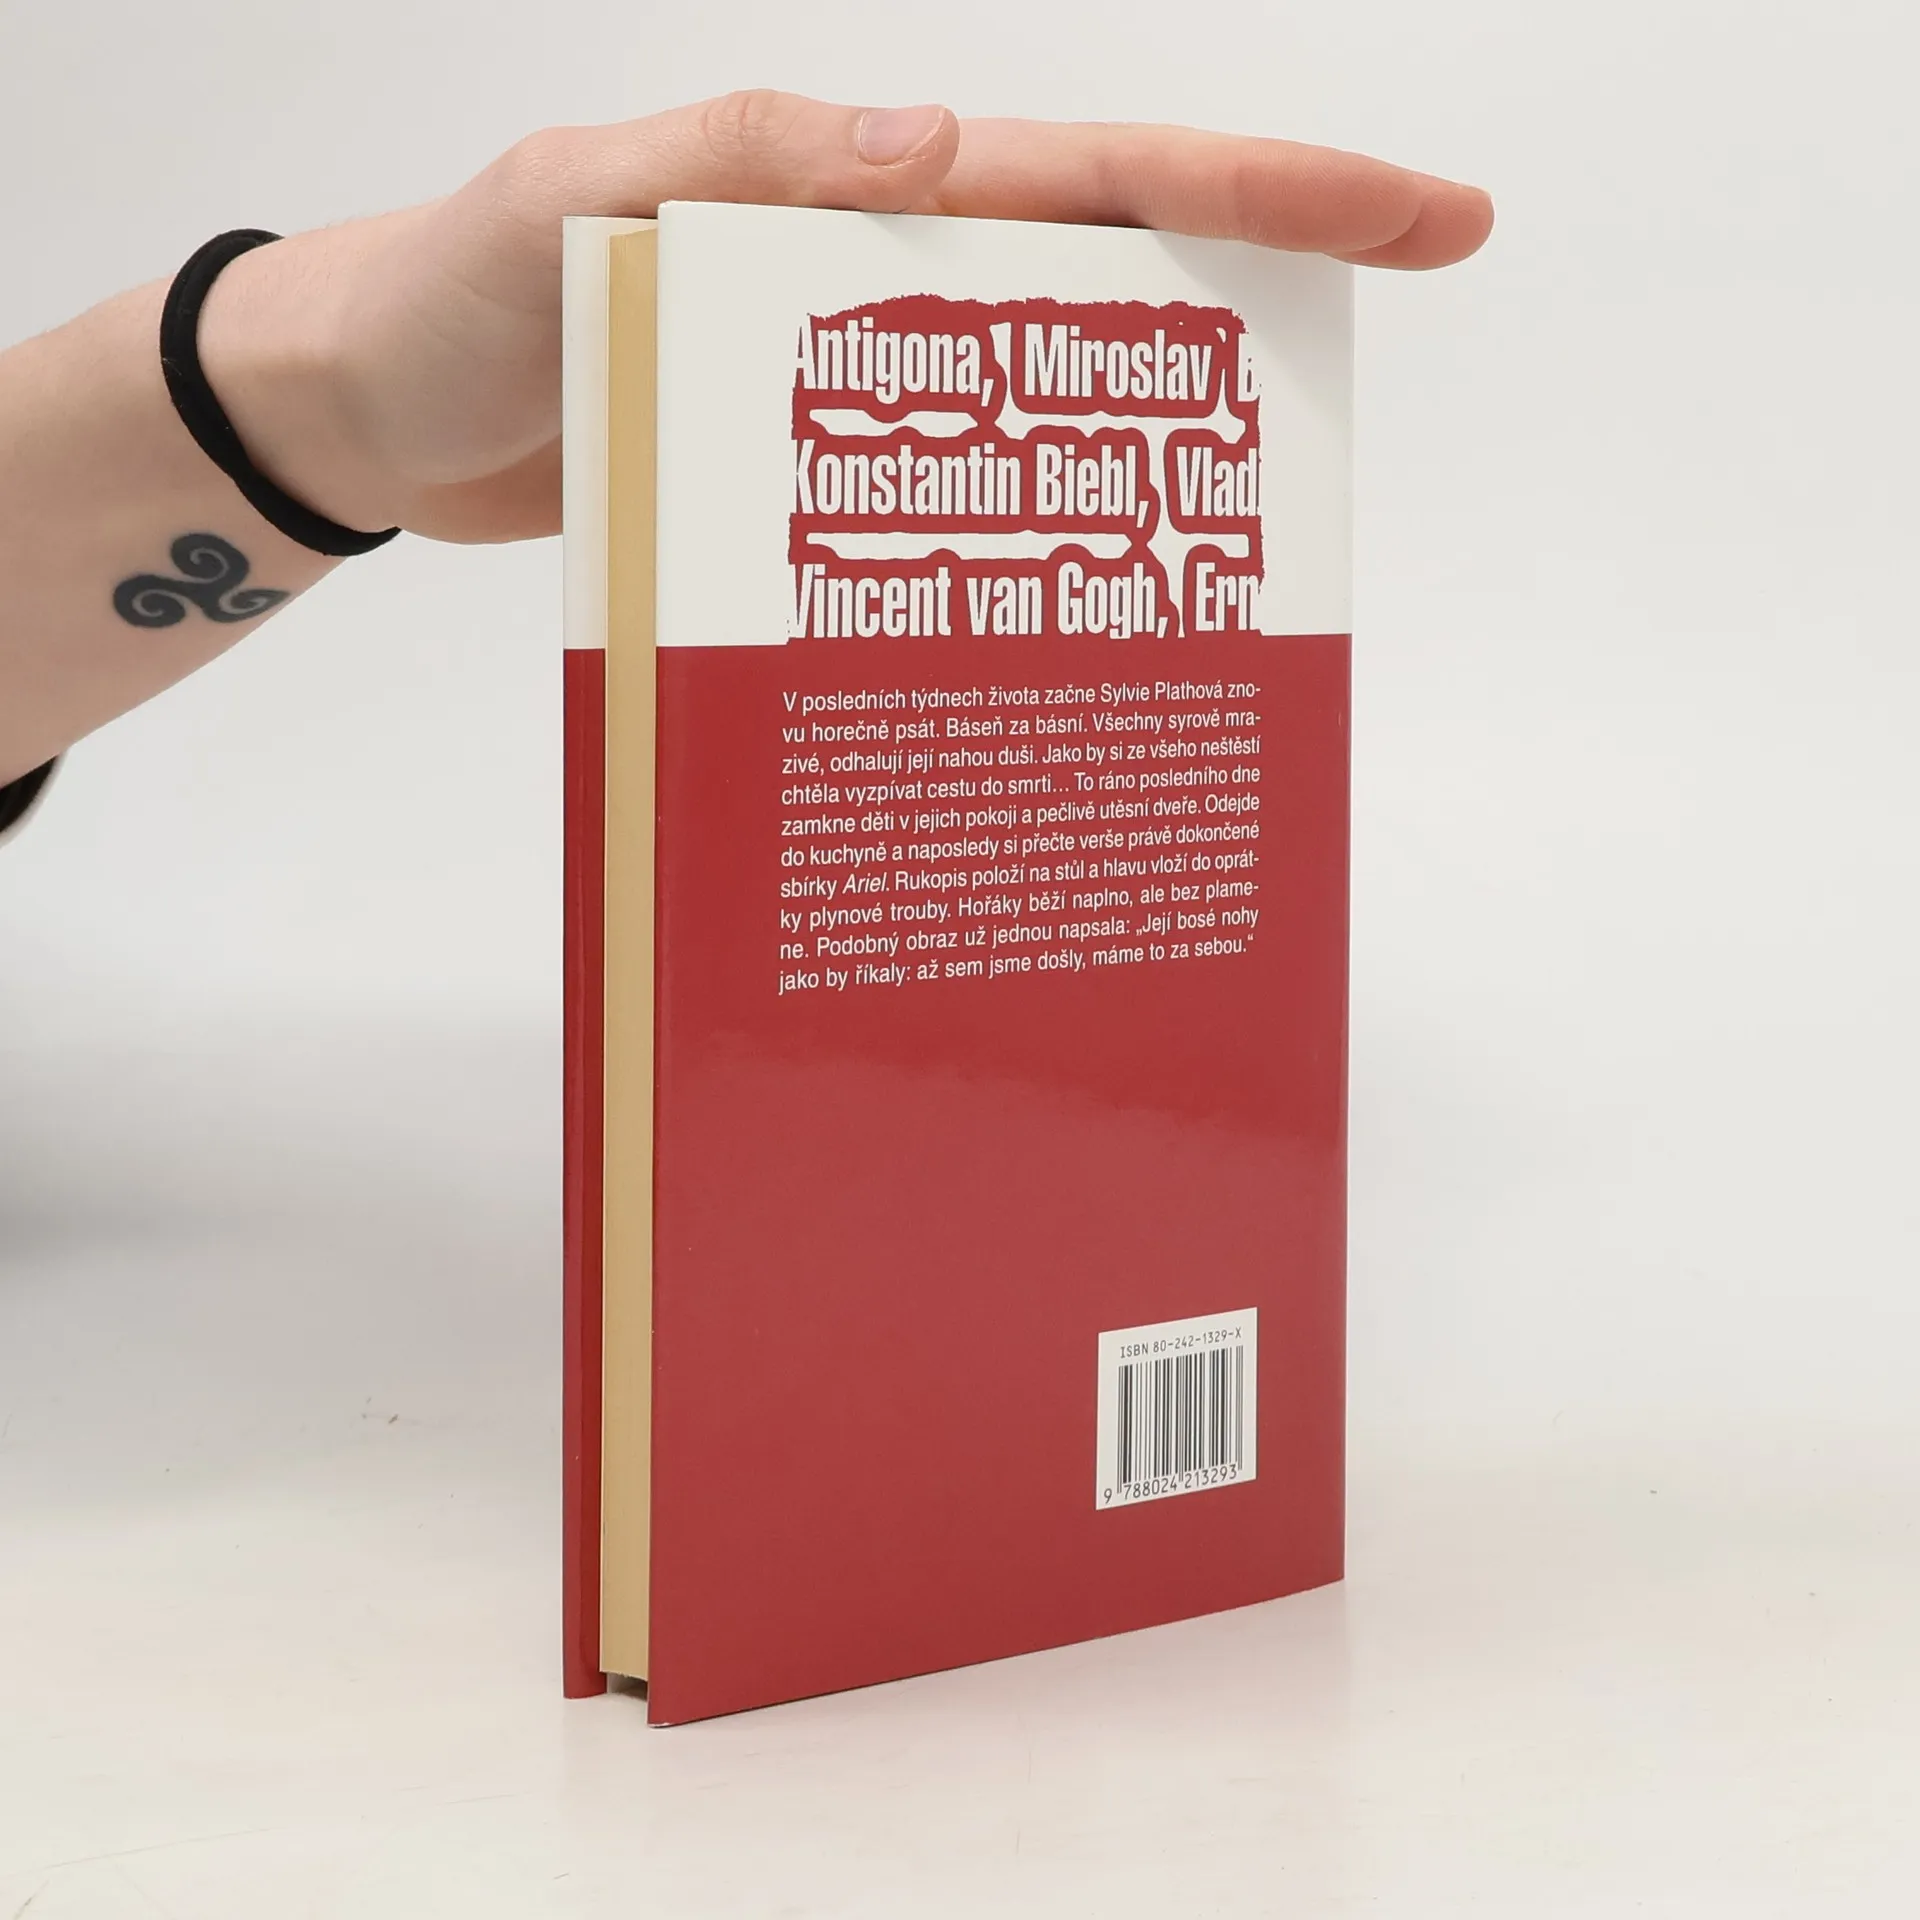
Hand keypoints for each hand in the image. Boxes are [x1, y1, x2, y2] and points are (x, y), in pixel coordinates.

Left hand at [201, 93, 1492, 545]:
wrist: (380, 420)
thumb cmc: (454, 300)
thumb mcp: (572, 202)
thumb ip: (734, 159)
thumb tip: (937, 142)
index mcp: (853, 195)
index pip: (1094, 179)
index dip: (1262, 190)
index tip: (1414, 211)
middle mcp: (879, 286)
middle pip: (1112, 281)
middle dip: (1265, 294)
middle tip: (1398, 329)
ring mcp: (854, 394)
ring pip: (1044, 407)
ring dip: (1153, 443)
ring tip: (1271, 517)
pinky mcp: (814, 488)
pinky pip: (947, 507)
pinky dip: (1018, 547)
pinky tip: (1076, 610)